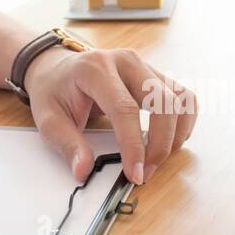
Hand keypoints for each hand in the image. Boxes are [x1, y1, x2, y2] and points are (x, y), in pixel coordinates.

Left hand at [24, 46, 196, 184]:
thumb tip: (84, 171)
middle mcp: (125, 62)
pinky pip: (185, 98)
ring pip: (180, 99)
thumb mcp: (49, 119)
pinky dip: (184, 122)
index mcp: (96, 69)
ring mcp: (145, 66)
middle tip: (146, 171)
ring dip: (176, 134)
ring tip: (157, 157)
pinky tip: (170, 140)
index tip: (135, 173)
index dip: (134, 145)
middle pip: (162, 102)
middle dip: (161, 144)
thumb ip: (67, 145)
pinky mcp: (156, 75)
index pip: (125, 109)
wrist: (57, 68)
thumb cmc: (55, 90)